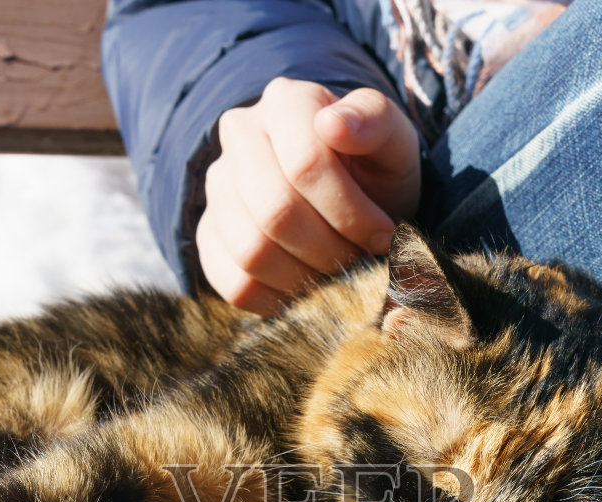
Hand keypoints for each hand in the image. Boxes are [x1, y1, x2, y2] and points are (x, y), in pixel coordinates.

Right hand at [197, 77, 421, 313]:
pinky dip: (279, 299)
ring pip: (252, 251)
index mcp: (287, 101)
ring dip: (307, 278)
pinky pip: (234, 283)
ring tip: (338, 275)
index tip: (383, 236)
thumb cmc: (373, 170)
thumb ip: (376, 121)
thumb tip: (333, 124)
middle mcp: (239, 134)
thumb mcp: (392, 142)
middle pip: (276, 212)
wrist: (344, 197)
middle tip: (362, 262)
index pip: (305, 165)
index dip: (351, 213)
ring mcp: (217, 186)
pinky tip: (309, 290)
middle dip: (331, 250)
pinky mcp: (208, 234)